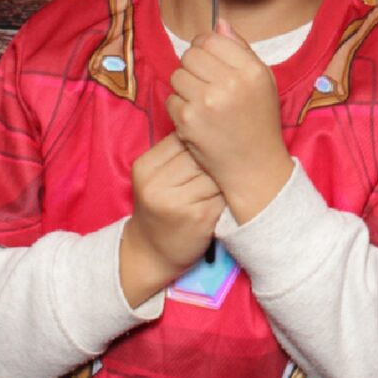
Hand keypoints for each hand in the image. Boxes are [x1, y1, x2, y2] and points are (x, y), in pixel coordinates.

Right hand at [120, 131, 225, 304]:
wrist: (150, 254)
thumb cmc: (159, 210)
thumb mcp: (155, 179)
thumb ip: (176, 154)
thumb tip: (215, 124)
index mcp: (145, 167)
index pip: (183, 137)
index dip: (203, 139)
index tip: (215, 143)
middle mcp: (157, 184)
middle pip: (201, 153)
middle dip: (218, 156)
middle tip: (231, 160)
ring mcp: (177, 202)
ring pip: (215, 172)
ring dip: (228, 174)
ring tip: (231, 179)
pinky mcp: (199, 217)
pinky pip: (224, 193)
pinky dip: (231, 194)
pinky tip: (231, 197)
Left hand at [166, 22, 290, 223]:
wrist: (254, 167)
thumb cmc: (259, 122)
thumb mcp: (263, 81)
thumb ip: (241, 50)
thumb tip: (219, 22)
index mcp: (251, 70)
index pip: (211, 39)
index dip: (205, 49)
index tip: (209, 64)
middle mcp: (231, 82)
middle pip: (190, 55)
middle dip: (193, 68)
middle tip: (205, 87)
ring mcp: (208, 101)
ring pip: (177, 75)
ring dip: (184, 88)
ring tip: (202, 104)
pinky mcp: (188, 120)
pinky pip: (171, 99)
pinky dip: (179, 109)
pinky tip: (196, 120)